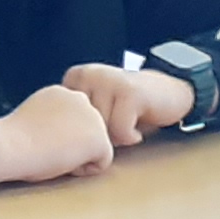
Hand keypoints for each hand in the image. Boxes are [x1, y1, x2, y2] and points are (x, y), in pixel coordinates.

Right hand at [0, 84, 116, 183]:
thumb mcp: (33, 118)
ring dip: (77, 156)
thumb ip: (51, 118)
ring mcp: (93, 117)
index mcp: (61, 93)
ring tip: (53, 154)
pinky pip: (101, 163)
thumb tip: (57, 131)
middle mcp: (80, 99)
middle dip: (71, 145)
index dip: (56, 137)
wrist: (10, 145)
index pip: (72, 121)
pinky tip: (63, 161)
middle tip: (45, 148)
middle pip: (86, 133)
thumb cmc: (12, 140)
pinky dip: (84, 169)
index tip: (37, 139)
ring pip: (94, 147)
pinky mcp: (100, 138)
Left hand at [61, 58, 196, 145]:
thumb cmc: (128, 109)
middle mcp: (89, 74)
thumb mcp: (95, 108)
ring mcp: (108, 81)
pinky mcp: (129, 92)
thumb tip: (50, 143)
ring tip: (128, 123)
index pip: (66, 122)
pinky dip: (131, 137)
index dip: (85, 133)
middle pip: (83, 127)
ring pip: (101, 131)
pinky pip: (120, 131)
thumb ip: (74, 117)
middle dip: (101, 136)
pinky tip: (137, 126)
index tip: (101, 125)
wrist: (169, 94)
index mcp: (75, 77)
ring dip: (117, 137)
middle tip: (118, 125)